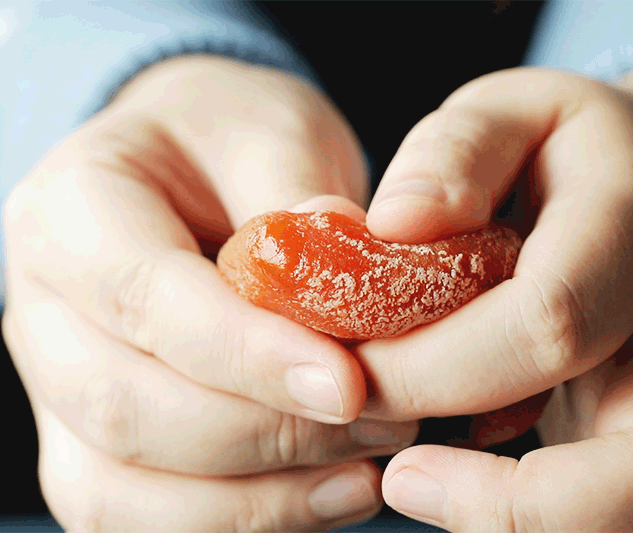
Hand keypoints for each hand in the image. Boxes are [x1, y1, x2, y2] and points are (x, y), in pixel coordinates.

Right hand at [2, 56, 420, 531]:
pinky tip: (334, 492)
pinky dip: (245, 520)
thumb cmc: (230, 138)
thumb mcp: (273, 131)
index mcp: (72, 213)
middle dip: (267, 434)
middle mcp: (46, 312)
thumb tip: (352, 267)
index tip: (346, 384)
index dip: (246, 355)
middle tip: (382, 419)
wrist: (192, 165)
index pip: (144, 299)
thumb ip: (300, 198)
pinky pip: (149, 517)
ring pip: (126, 489)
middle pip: (128, 411)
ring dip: (259, 497)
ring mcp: (61, 390)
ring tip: (366, 469)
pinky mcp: (99, 444)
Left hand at [356, 66, 632, 530]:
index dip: (440, 368)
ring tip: (422, 484)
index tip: (355, 375)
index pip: (550, 323)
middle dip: (515, 500)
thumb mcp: (513, 111)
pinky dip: (551, 515)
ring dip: (539, 522)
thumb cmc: (572, 148)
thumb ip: (457, 152)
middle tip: (398, 480)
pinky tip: (470, 476)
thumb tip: (395, 223)